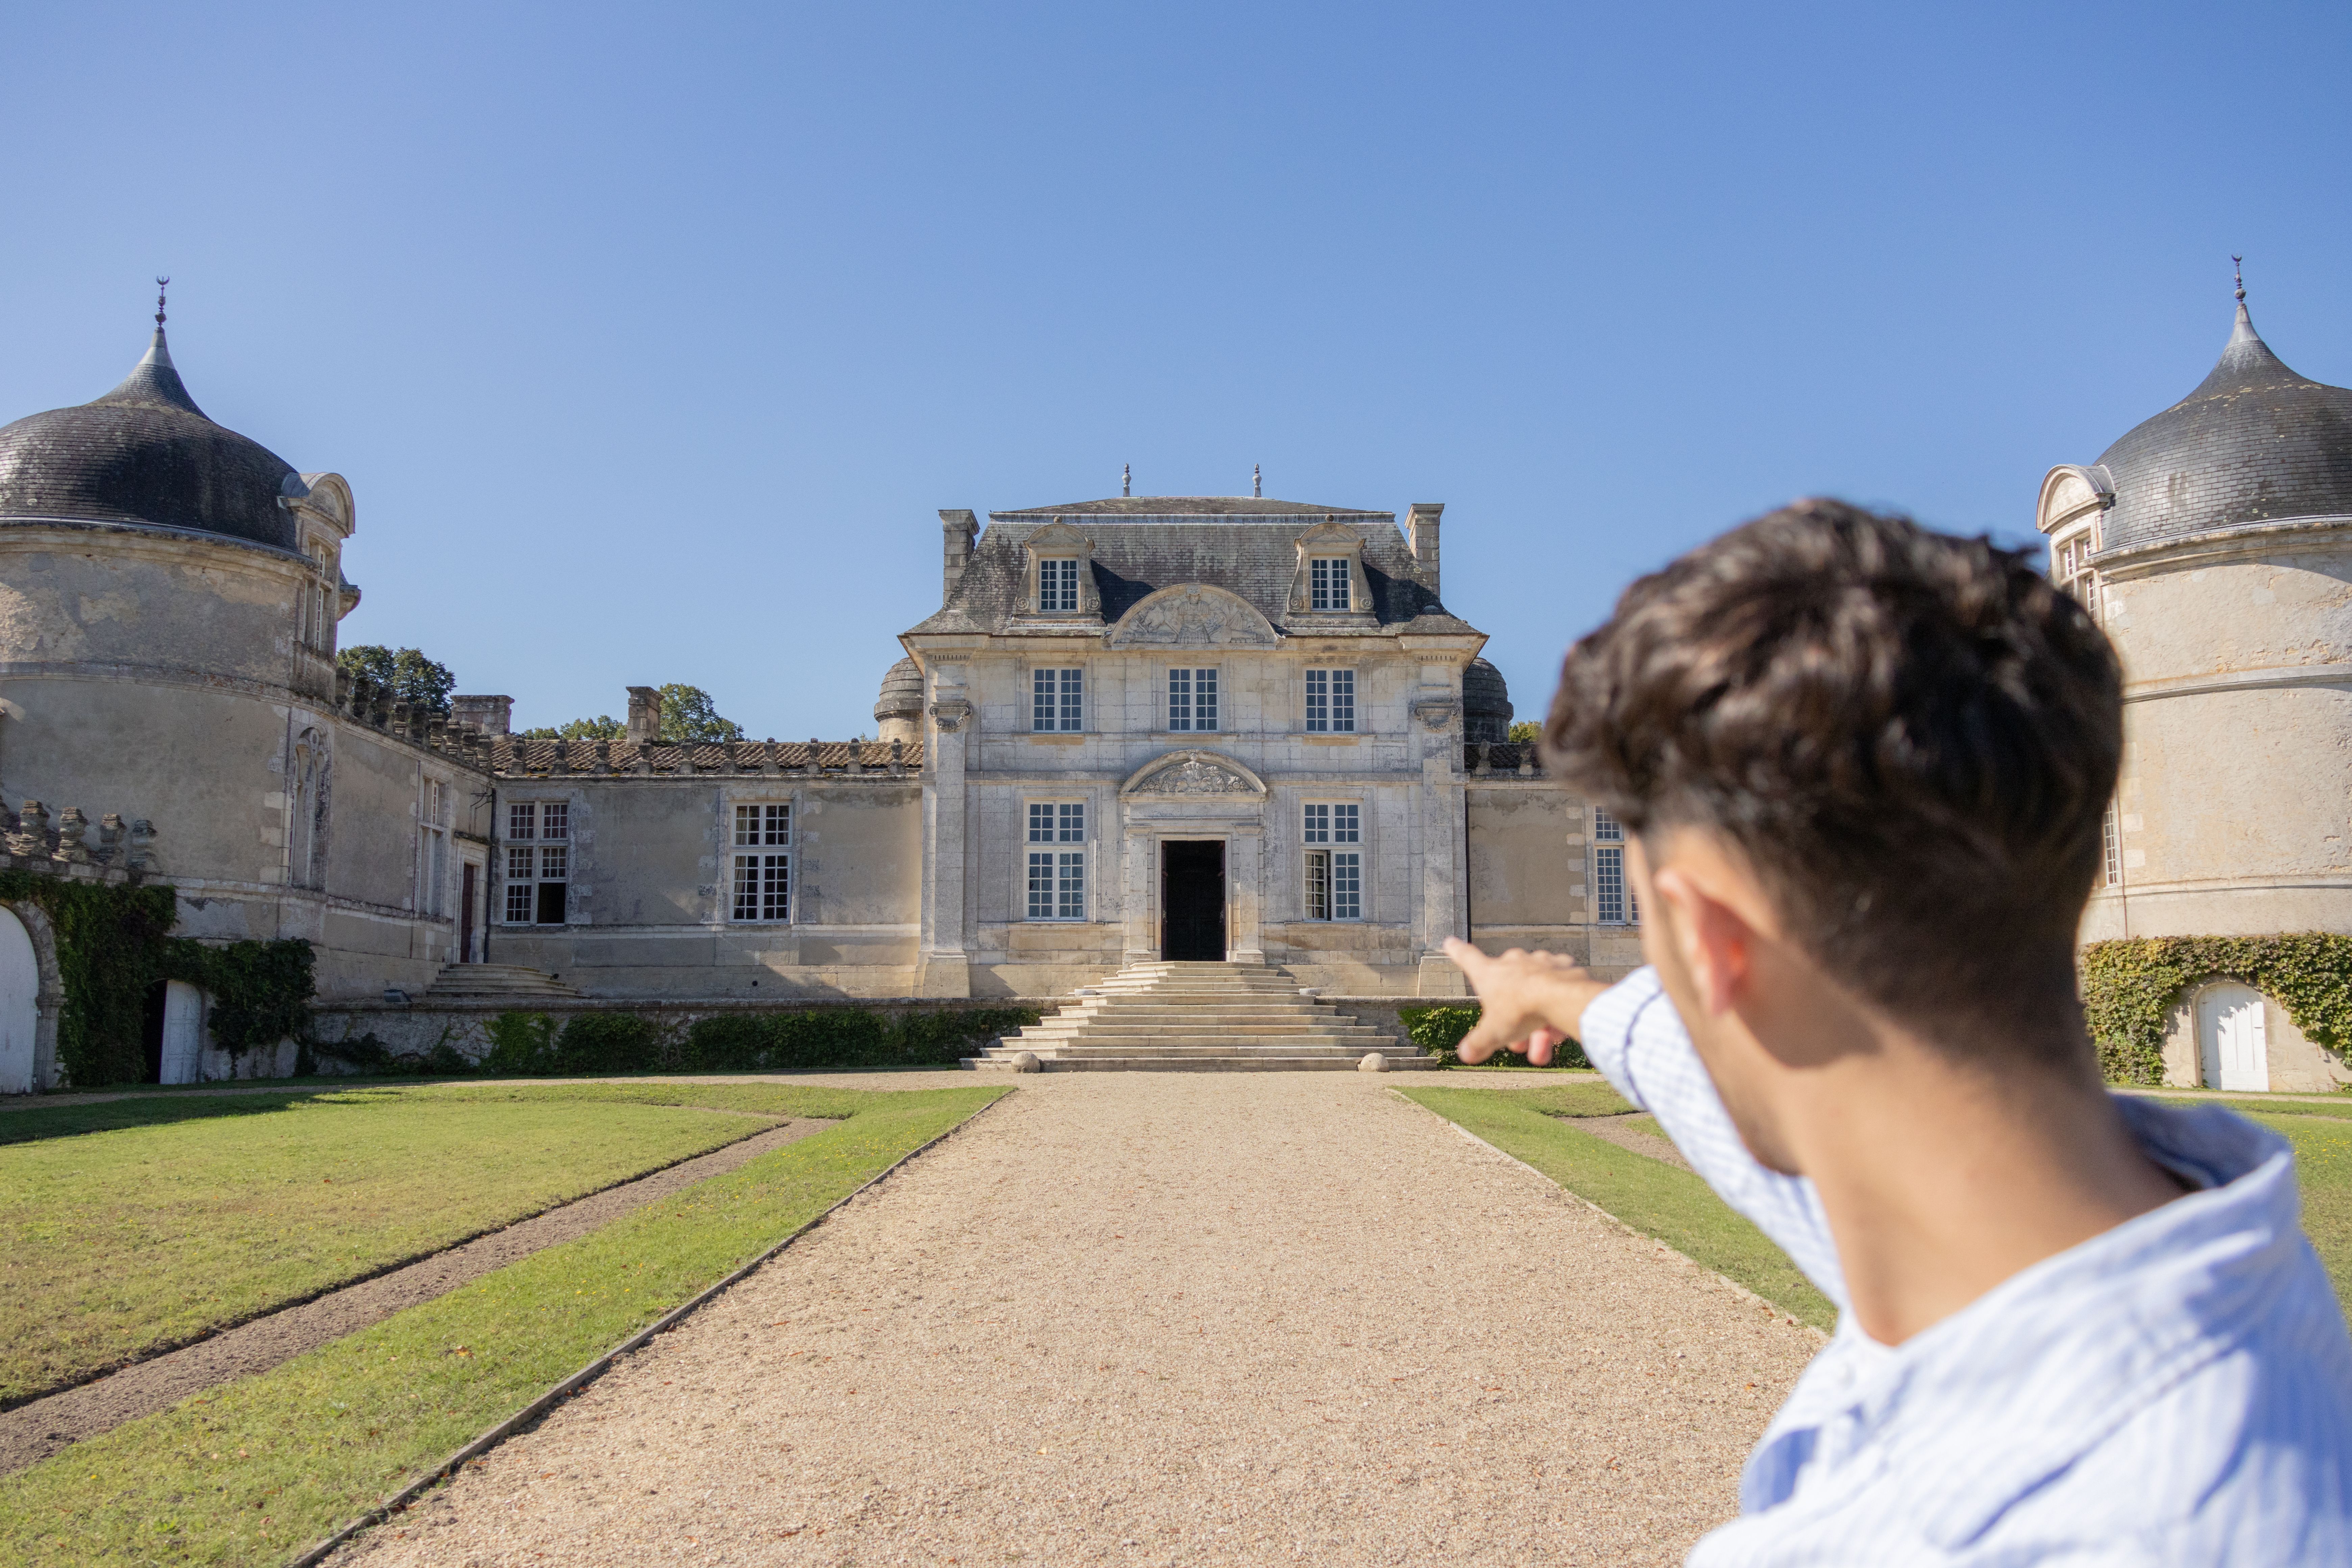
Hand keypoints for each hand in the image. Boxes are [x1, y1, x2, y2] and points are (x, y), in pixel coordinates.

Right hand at [1441, 938, 1611, 1065]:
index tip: (1450, 942)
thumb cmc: (1523, 1010)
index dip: (1457, 951)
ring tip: (1545, 1044)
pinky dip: (1558, 1004)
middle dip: (1514, 1016)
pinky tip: (1561, 1023)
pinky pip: (1557, 986)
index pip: (1467, 958)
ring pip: (1535, 991)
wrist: (1561, 997)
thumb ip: (1479, 1043)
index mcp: (1489, 972)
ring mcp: (1538, 961)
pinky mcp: (1562, 966)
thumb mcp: (1494, 1032)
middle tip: (1520, 1042)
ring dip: (1538, 1019)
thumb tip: (1465, 1054)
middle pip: (1508, 989)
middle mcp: (1512, 962)